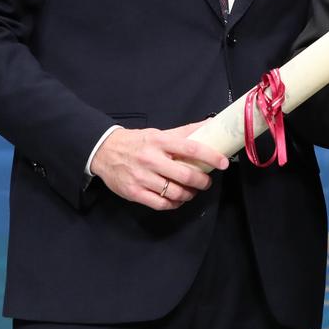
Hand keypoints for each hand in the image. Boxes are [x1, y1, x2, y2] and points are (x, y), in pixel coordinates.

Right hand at [92, 122, 229, 210]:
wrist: (104, 151)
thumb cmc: (137, 142)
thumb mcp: (159, 133)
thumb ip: (184, 132)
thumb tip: (209, 125)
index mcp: (160, 141)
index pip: (191, 148)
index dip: (210, 156)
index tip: (223, 162)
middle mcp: (151, 159)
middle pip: (185, 175)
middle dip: (202, 182)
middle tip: (206, 182)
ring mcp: (142, 177)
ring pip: (174, 192)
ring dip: (189, 194)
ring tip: (192, 191)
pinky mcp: (135, 193)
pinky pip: (161, 204)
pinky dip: (174, 204)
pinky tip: (178, 199)